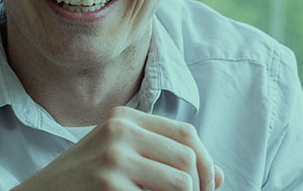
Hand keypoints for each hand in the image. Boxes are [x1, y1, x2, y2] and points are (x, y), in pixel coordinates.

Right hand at [13, 106, 224, 190]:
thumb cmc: (82, 184)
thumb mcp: (120, 160)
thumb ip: (164, 160)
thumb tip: (220, 175)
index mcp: (124, 118)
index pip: (187, 134)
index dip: (207, 164)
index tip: (206, 189)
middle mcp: (120, 130)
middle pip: (189, 156)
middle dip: (201, 187)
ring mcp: (113, 157)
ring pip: (182, 182)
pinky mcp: (108, 184)